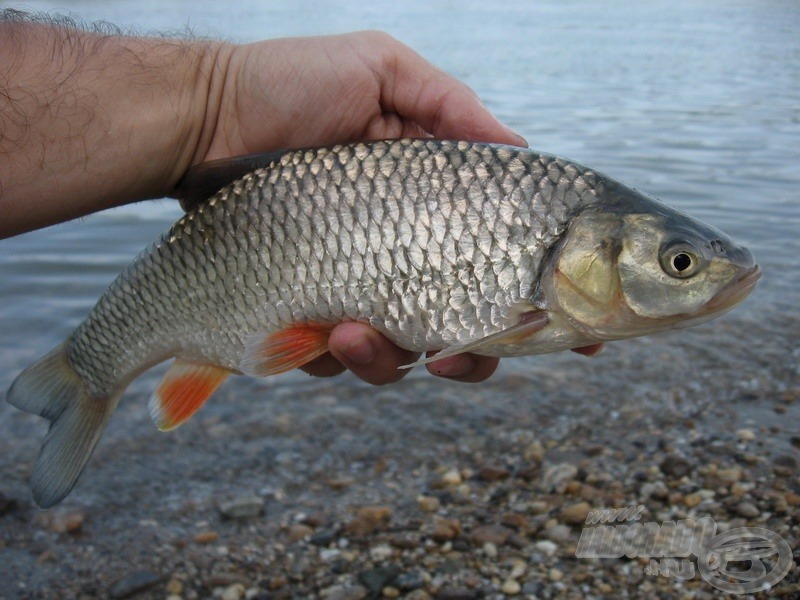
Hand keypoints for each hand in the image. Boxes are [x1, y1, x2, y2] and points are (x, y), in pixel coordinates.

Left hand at [194, 32, 600, 382]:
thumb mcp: (381, 70)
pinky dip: (329, 357)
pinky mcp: (306, 313)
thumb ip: (453, 110)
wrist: (202, 121)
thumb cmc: (289, 85)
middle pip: (468, 329)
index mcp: (433, 208)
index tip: (581, 338)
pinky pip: (336, 360)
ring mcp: (357, 289)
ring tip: (346, 330)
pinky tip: (307, 329)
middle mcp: (404, 255)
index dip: (548, 305)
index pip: (506, 263)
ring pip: (402, 358)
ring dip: (387, 360)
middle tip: (448, 356)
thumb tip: (523, 148)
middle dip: (472, 358)